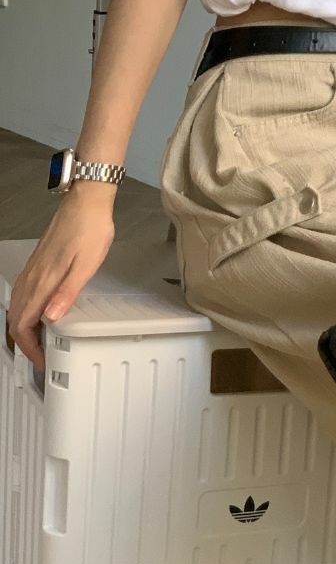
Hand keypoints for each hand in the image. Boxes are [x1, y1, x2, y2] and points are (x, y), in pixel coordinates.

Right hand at [7, 190, 114, 371]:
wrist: (86, 203)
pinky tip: (40, 312)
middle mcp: (31, 278)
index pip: (24, 325)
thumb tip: (51, 317)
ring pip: (17, 307)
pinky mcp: (37, 263)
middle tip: (43, 356)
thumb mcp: (87, 264)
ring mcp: (32, 270)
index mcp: (41, 282)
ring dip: (24, 327)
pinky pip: (22, 294)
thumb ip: (68, 291)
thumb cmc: (91, 231)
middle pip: (16, 319)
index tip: (43, 361)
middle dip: (25, 342)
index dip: (30, 348)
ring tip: (42, 340)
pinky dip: (26, 311)